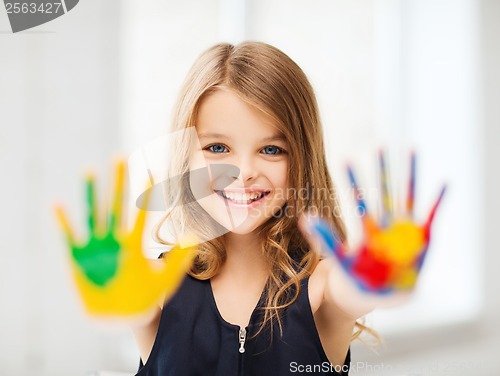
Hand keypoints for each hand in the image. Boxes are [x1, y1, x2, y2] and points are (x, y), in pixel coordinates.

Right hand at [54, 159, 196, 317]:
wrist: (122, 316)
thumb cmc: (146, 297)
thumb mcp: (168, 279)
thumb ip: (180, 259)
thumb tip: (195, 235)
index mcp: (134, 243)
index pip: (140, 213)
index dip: (145, 194)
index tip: (151, 172)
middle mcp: (115, 240)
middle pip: (117, 205)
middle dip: (118, 182)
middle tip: (120, 157)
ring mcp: (96, 247)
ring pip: (94, 214)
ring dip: (92, 193)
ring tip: (90, 171)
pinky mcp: (79, 258)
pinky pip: (70, 236)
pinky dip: (64, 221)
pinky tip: (58, 204)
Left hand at [300, 151, 444, 300]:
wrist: (377, 296)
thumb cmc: (356, 277)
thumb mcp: (339, 258)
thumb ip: (324, 239)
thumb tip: (304, 217)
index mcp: (367, 229)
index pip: (360, 200)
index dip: (353, 181)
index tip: (345, 159)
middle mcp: (386, 225)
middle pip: (384, 191)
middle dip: (383, 169)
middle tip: (380, 145)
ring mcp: (405, 230)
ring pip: (407, 196)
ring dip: (410, 174)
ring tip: (410, 149)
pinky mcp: (422, 239)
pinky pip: (431, 216)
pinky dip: (438, 200)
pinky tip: (444, 183)